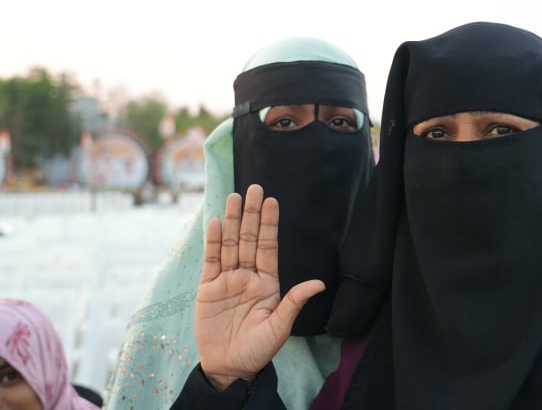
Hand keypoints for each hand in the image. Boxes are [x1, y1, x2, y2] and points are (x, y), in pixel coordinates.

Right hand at [195, 184, 324, 390]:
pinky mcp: (208, 289)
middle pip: (249, 239)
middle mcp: (248, 277)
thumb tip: (319, 283)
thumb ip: (295, 301)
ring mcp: (227, 281)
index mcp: (268, 283)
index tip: (272, 201)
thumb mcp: (280, 327)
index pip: (269, 247)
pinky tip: (217, 223)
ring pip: (230, 245)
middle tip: (254, 188)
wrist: (230, 368)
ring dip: (233, 221)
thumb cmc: (258, 350)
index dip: (270, 224)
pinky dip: (213, 242)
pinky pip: (212, 261)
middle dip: (252, 214)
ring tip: (234, 197)